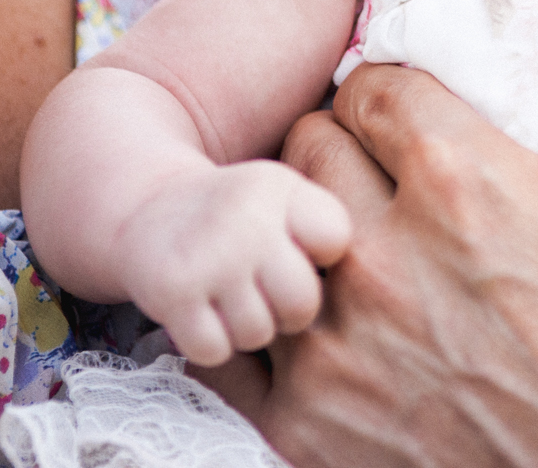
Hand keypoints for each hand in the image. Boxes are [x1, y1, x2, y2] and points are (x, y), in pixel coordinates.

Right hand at [113, 159, 350, 365]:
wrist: (148, 210)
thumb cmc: (239, 215)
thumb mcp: (287, 193)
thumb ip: (331, 220)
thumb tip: (389, 260)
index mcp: (281, 188)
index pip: (335, 239)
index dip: (321, 257)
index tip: (301, 251)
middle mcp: (246, 218)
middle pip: (302, 301)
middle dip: (290, 310)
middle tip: (268, 292)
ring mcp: (208, 257)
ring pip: (258, 333)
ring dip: (247, 327)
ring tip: (233, 298)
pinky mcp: (172, 293)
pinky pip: (215, 350)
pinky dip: (210, 343)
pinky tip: (205, 313)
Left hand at [256, 0, 537, 467]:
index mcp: (472, 188)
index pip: (371, 85)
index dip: (397, 89)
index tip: (423, 111)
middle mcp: (390, 264)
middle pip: (306, 149)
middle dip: (345, 145)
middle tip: (389, 170)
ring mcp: (344, 355)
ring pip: (270, 241)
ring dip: (309, 231)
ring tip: (364, 244)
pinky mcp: (318, 433)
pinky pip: (243, 343)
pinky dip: (278, 321)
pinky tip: (336, 322)